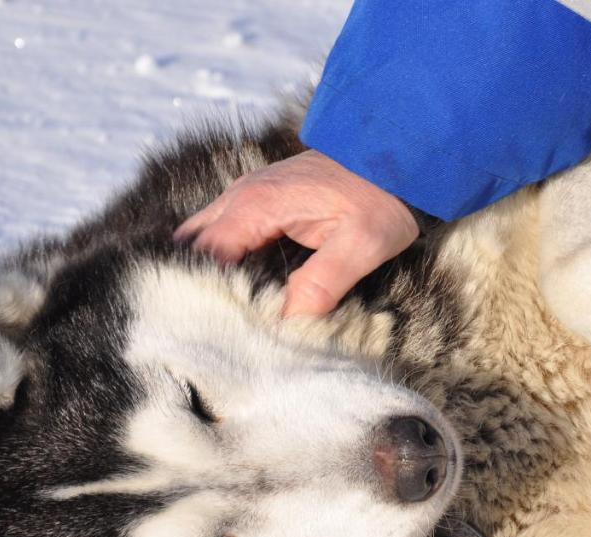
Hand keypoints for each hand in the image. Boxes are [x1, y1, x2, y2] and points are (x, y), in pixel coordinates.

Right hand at [173, 150, 418, 315]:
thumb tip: (289, 320)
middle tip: (209, 323)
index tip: (216, 326)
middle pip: (194, 245)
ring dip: (206, 270)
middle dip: (196, 282)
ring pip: (203, 237)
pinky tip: (233, 287)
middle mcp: (242, 196)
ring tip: (217, 311)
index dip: (205, 292)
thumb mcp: (362, 245)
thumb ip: (323, 282)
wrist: (396, 156)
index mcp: (258, 206)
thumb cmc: (381, 198)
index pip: (206, 256)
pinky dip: (219, 258)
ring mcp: (247, 195)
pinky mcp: (259, 200)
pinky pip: (222, 230)